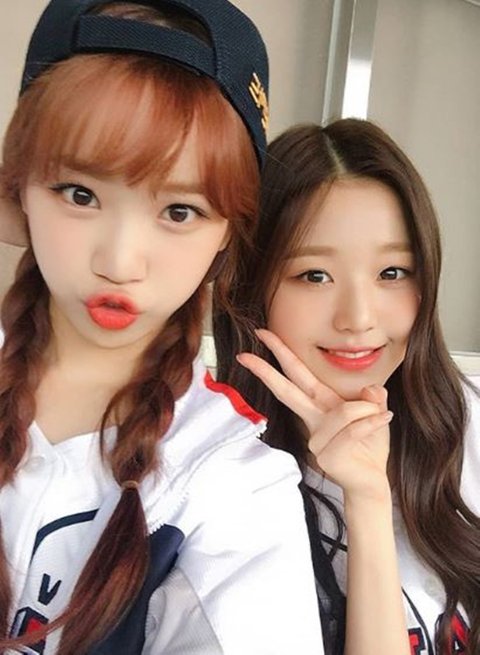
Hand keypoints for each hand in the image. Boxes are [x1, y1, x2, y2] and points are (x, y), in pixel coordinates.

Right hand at [236, 329, 391, 500]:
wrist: (372, 481)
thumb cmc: (369, 446)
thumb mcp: (377, 412)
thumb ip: (374, 397)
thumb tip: (371, 388)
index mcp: (321, 404)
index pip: (296, 375)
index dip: (280, 354)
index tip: (261, 334)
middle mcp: (313, 419)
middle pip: (286, 390)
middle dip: (266, 370)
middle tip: (244, 355)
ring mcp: (316, 439)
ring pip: (345, 411)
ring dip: (369, 411)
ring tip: (381, 416)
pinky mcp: (326, 455)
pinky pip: (354, 429)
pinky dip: (374, 423)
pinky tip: (384, 420)